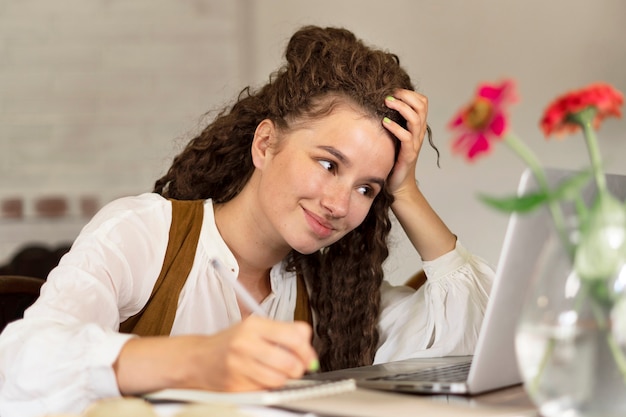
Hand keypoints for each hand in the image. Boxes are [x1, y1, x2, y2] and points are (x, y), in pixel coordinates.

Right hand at [188, 316, 317, 390]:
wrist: (199, 359)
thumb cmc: (230, 343)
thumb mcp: (255, 327)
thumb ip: (283, 331)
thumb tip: (308, 342)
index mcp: (254, 325)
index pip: (294, 337)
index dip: (307, 350)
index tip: (309, 357)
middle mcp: (245, 344)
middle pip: (289, 362)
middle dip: (298, 368)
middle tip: (296, 367)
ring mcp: (239, 366)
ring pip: (279, 379)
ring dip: (283, 379)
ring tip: (277, 372)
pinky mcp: (235, 385)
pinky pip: (264, 390)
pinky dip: (267, 386)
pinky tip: (261, 378)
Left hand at [382, 89, 428, 198]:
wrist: (398, 184)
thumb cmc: (393, 159)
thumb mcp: (393, 136)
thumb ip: (391, 122)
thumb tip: (375, 105)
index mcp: (416, 127)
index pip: (423, 102)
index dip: (410, 93)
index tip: (394, 91)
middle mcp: (418, 133)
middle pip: (421, 106)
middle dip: (406, 96)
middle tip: (390, 95)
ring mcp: (415, 144)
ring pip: (416, 119)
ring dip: (401, 107)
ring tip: (387, 102)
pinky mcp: (408, 155)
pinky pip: (406, 137)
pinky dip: (396, 127)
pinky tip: (384, 122)